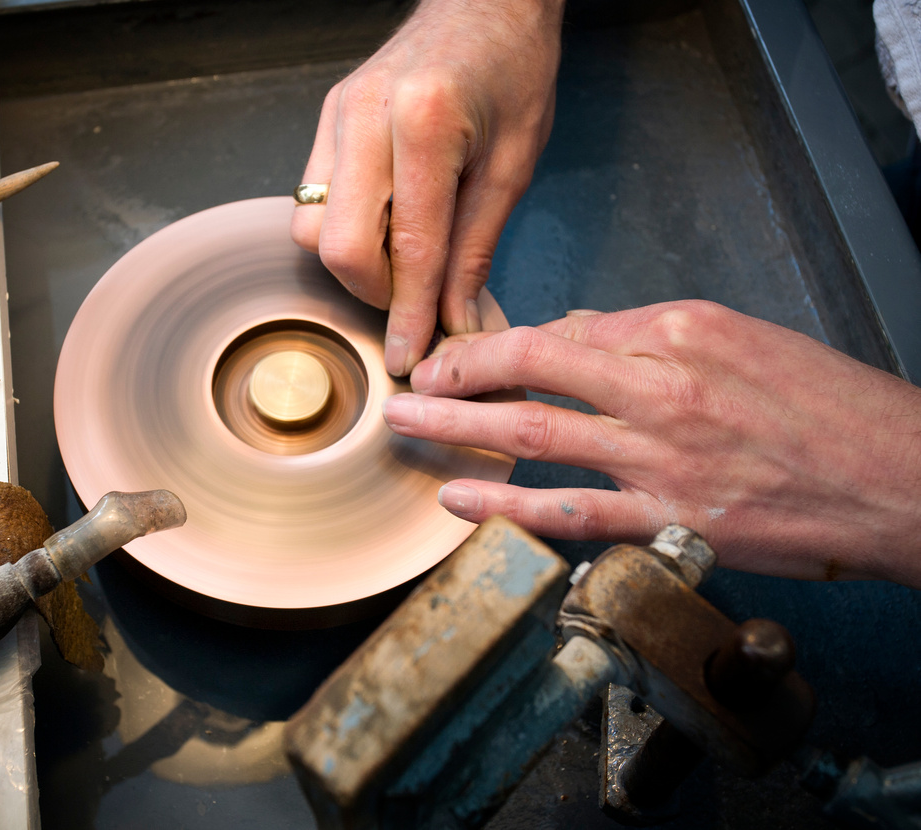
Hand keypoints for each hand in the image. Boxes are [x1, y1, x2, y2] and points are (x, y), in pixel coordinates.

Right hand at [291, 0, 563, 375]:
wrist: (487, 0)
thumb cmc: (513, 69)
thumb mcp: (513, 165)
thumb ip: (475, 248)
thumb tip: (453, 318)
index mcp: (424, 123)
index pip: (407, 246)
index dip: (408, 312)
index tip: (409, 355)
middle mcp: (365, 116)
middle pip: (336, 246)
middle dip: (372, 290)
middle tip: (413, 301)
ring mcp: (336, 116)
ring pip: (311, 227)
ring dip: (355, 261)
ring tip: (404, 258)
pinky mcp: (326, 119)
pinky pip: (314, 198)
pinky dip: (346, 228)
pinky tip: (386, 224)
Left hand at [381, 301, 920, 587]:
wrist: (900, 477)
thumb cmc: (826, 408)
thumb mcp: (739, 340)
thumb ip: (647, 339)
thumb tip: (571, 339)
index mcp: (678, 329)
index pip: (563, 330)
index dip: (499, 345)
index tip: (461, 355)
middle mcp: (661, 384)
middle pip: (532, 366)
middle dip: (457, 372)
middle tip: (409, 380)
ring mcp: (662, 454)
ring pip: (537, 432)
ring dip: (460, 429)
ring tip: (408, 428)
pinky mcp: (672, 517)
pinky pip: (572, 511)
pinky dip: (508, 505)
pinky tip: (460, 500)